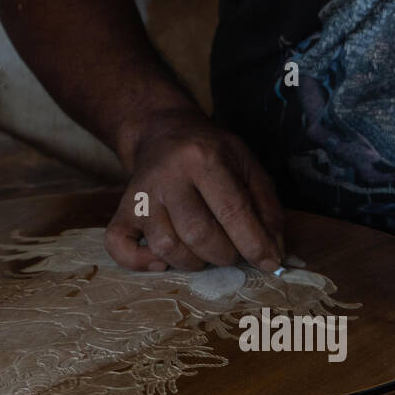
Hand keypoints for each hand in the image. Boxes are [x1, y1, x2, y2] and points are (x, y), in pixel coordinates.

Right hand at [104, 108, 284, 272]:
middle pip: (198, 234)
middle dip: (224, 255)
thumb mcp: (248, 166)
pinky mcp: (121, 210)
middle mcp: (167, 175)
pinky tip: (163, 259)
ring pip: (166, 247)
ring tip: (205, 250)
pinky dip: (142, 263)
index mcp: (203, 158)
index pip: (232, 211)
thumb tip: (273, 255)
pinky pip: (120, 248)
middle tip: (232, 251)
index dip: (254, 244)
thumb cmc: (211, 153)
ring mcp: (140, 195)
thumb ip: (266, 209)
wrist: (163, 131)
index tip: (269, 263)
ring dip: (193, 262)